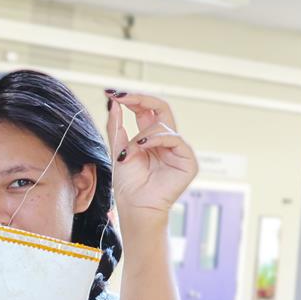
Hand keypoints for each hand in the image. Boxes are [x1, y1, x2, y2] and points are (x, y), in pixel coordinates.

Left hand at [106, 90, 197, 219]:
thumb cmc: (128, 184)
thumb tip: (114, 103)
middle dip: (140, 99)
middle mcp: (166, 140)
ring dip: (143, 133)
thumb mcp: (118, 150)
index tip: (112, 92)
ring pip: (164, 124)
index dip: (132, 99)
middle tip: (122, 96)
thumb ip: (117, 127)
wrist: (135, 207)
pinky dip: (157, 139)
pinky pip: (175, 139)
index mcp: (150, 137)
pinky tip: (142, 146)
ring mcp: (178, 149)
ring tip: (128, 150)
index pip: (146, 110)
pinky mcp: (188, 160)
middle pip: (161, 107)